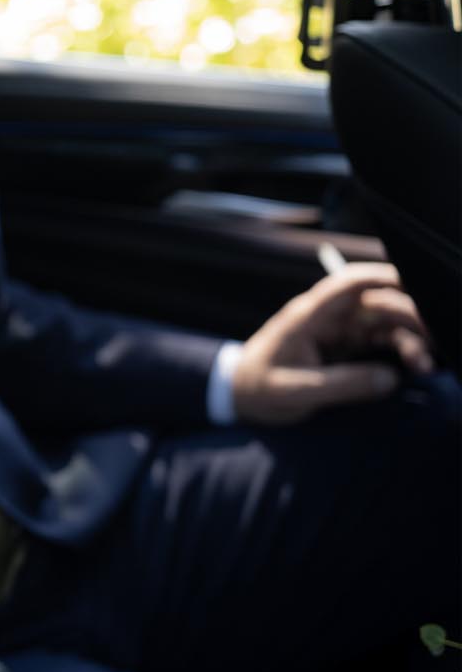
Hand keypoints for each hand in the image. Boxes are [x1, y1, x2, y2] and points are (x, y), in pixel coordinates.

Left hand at [232, 262, 432, 425]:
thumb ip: (342, 385)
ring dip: (409, 339)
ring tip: (424, 366)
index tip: (413, 285)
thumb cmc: (260, 387)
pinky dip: (402, 351)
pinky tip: (417, 367)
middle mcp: (329, 318)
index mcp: (309, 316)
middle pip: (376, 304)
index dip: (380, 277)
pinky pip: (382, 343)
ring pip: (385, 324)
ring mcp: (340, 332)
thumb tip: (389, 379)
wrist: (240, 395)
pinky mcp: (348, 349)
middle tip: (431, 342)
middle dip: (408, 317)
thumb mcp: (296, 390)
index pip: (346, 284)